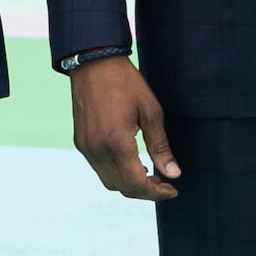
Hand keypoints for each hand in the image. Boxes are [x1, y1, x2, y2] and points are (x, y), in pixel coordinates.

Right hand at [68, 56, 179, 201]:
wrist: (93, 63)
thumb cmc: (126, 83)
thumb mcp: (151, 111)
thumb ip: (161, 147)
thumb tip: (174, 174)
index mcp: (116, 143)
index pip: (137, 183)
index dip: (157, 192)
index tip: (172, 190)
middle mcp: (97, 150)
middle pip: (123, 188)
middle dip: (145, 191)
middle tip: (165, 183)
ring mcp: (86, 148)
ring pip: (109, 182)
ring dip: (130, 184)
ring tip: (150, 174)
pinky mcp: (81, 143)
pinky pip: (99, 169)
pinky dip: (117, 173)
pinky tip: (132, 163)